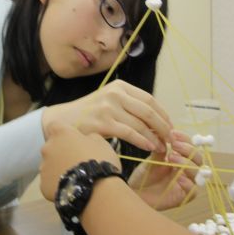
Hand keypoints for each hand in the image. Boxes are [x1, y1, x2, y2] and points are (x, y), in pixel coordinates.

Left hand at [40, 121, 120, 200]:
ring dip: (59, 168)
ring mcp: (43, 168)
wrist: (96, 190)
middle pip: (52, 147)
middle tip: (77, 161)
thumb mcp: (101, 142)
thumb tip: (85, 139)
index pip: (55, 125)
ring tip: (75, 178)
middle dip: (61, 151)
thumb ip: (89, 137)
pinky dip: (57, 184)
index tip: (74, 139)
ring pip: (50, 165)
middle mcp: (47, 148)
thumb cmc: (100, 160)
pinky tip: (70, 188)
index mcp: (60, 134)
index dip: (64, 132)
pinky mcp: (43, 185)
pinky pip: (50, 182)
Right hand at [42, 80, 171, 153]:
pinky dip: (142, 141)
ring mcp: (108, 107)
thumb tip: (157, 122)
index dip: (164, 115)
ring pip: (141, 124)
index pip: (150, 100)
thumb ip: (130, 106)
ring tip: (162, 147)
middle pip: (149, 111)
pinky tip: (149, 148)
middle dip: (163, 127)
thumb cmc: (89, 114)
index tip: (171, 127)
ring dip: (155, 137)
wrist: (62, 120)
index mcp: (120, 86)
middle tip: (171, 140)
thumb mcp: (110, 102)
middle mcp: (115, 94)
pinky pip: (129, 133)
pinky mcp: (103, 122)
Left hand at [128, 130, 199, 210]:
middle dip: (188, 150)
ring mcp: (186, 184)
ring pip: (199, 173)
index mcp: (182, 159)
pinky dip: (187, 183)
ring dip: (187, 164)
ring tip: (171, 158)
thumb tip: (165, 131)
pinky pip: (193, 191)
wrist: (135, 193)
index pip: (192, 146)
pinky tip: (177, 177)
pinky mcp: (183, 197)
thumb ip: (161, 147)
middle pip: (199, 159)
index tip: (173, 133)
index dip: (185, 139)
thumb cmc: (144, 176)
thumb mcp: (152, 158)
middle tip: (174, 146)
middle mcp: (187, 171)